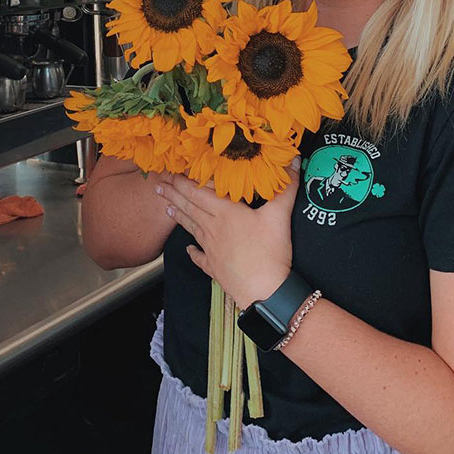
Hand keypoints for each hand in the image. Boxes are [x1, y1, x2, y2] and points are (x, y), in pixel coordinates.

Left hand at [154, 159, 300, 307]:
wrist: (264, 292)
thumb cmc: (269, 252)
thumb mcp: (280, 215)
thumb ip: (287, 187)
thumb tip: (295, 161)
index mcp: (225, 212)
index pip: (198, 192)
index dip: (183, 182)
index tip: (170, 172)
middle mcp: (213, 228)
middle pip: (189, 207)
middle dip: (173, 194)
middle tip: (158, 184)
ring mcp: (211, 249)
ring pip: (191, 228)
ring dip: (178, 216)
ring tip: (166, 207)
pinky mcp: (214, 267)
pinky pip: (199, 257)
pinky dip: (192, 252)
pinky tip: (188, 250)